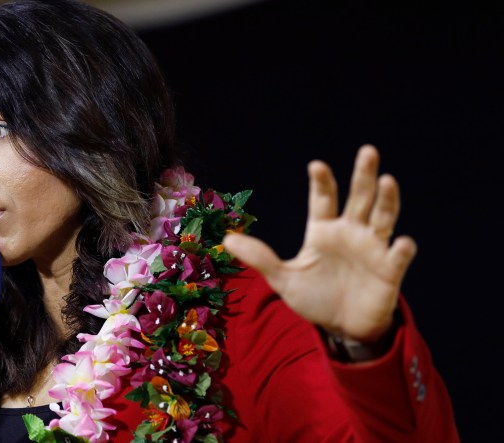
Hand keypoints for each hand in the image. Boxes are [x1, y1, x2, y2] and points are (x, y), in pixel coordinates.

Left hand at [223, 145, 416, 342]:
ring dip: (387, 199)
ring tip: (387, 180)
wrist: (342, 328)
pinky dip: (402, 248)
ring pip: (383, 217)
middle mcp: (350, 233)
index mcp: (323, 231)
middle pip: (359, 197)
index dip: (321, 183)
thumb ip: (260, 258)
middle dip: (363, 175)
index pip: (323, 200)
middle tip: (367, 151)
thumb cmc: (315, 299)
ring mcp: (372, 249)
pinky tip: (402, 243)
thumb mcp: (283, 279)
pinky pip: (398, 255)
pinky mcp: (390, 270)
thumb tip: (227, 238)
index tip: (316, 166)